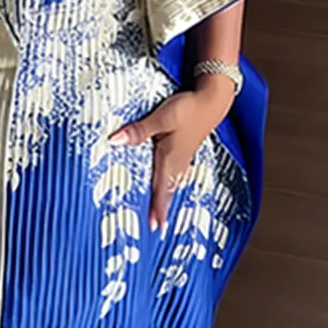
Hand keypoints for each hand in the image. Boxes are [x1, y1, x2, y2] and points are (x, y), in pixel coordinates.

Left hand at [110, 84, 232, 234]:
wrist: (212, 100)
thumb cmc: (188, 109)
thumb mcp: (161, 118)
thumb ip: (139, 131)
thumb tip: (115, 141)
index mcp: (170, 159)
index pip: (161, 189)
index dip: (158, 208)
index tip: (155, 226)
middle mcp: (178, 162)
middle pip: (167, 191)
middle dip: (161, 208)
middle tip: (156, 226)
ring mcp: (183, 156)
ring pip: (172, 183)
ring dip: (166, 197)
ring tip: (160, 212)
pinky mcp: (185, 149)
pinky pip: (176, 173)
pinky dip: (170, 184)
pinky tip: (169, 184)